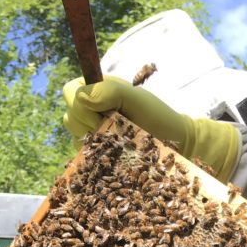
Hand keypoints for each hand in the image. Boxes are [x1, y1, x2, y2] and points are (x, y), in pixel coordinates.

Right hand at [62, 75, 240, 181]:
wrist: (176, 145)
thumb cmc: (159, 118)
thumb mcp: (136, 99)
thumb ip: (109, 91)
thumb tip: (81, 97)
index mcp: (99, 91)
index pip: (70, 92)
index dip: (80, 104)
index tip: (103, 115)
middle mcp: (93, 111)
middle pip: (70, 115)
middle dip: (88, 125)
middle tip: (114, 131)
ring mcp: (95, 132)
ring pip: (75, 136)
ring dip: (93, 141)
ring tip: (116, 143)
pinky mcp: (100, 153)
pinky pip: (84, 155)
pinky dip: (95, 156)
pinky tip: (112, 155)